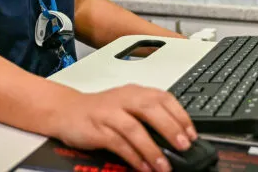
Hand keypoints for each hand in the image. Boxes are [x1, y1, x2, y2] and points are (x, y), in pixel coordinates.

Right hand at [52, 84, 197, 171]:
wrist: (65, 111)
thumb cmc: (100, 111)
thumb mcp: (127, 107)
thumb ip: (149, 117)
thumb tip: (177, 138)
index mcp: (135, 92)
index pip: (163, 98)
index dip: (180, 116)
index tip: (192, 135)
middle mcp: (123, 99)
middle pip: (151, 109)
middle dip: (170, 128)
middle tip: (184, 147)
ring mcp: (109, 113)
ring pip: (134, 128)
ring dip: (152, 149)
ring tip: (164, 166)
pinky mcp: (96, 128)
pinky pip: (117, 143)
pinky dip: (132, 156)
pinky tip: (143, 167)